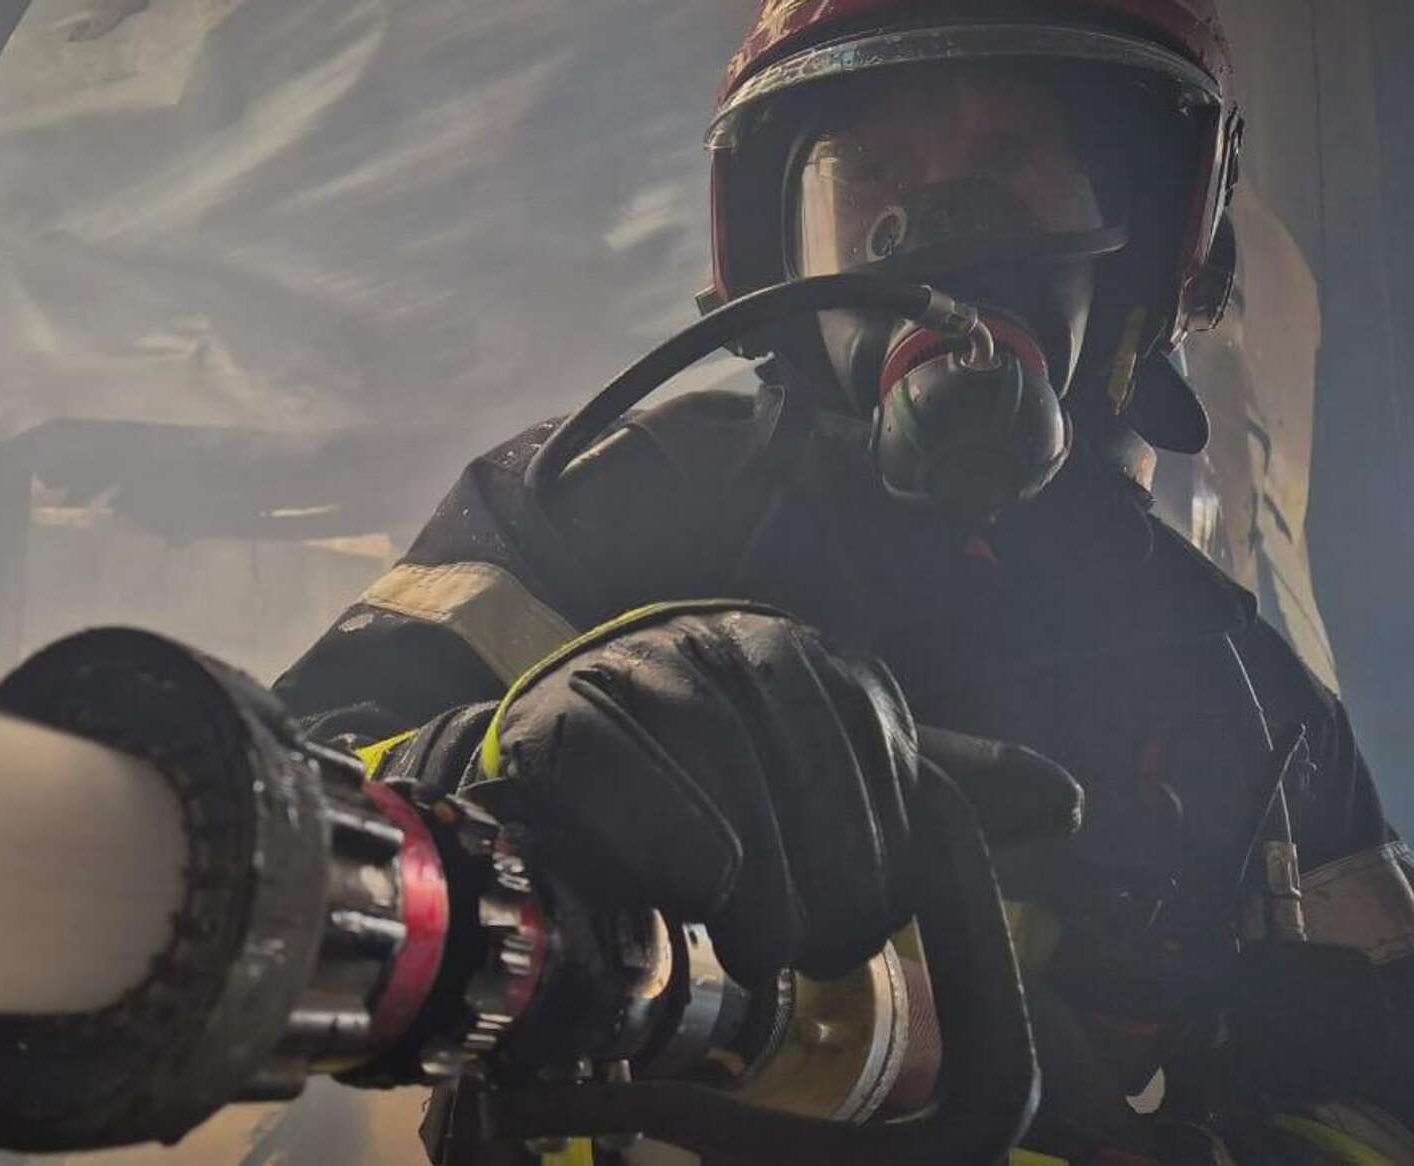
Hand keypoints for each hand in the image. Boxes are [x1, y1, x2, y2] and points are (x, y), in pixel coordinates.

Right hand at [464, 601, 1077, 981]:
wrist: (564, 766)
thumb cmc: (711, 786)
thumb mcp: (827, 784)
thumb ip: (931, 795)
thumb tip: (1065, 800)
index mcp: (813, 657)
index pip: (881, 747)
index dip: (883, 849)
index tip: (869, 918)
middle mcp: (734, 641)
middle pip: (805, 756)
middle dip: (824, 873)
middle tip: (815, 948)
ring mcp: (645, 665)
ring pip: (721, 756)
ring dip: (753, 873)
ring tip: (756, 940)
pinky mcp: (565, 707)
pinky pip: (621, 764)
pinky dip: (665, 834)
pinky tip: (694, 891)